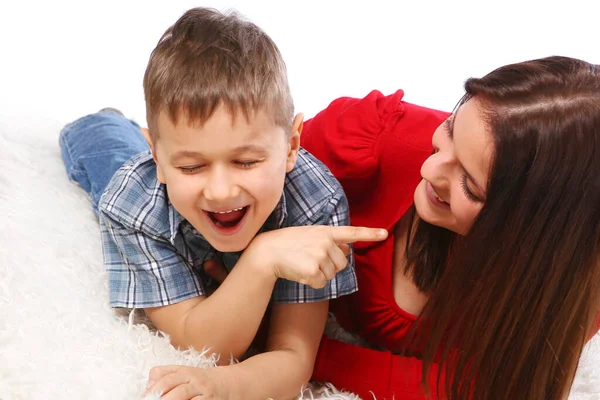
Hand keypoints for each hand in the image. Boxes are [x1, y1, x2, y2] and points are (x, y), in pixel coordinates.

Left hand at [144, 365, 227, 399]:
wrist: (228, 384)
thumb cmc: (201, 381)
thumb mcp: (184, 372)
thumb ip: (164, 374)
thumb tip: (148, 385)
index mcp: (186, 372)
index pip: (167, 378)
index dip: (153, 389)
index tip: (144, 398)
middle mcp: (195, 381)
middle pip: (176, 388)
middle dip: (161, 398)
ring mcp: (204, 393)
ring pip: (184, 396)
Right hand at [244, 225, 386, 288]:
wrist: (267, 251)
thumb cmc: (287, 243)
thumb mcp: (309, 235)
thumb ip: (328, 241)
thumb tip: (345, 250)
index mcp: (326, 231)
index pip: (352, 232)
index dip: (369, 233)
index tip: (384, 234)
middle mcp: (326, 242)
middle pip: (342, 263)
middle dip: (330, 266)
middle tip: (310, 259)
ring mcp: (320, 256)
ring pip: (332, 275)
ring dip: (320, 274)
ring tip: (303, 264)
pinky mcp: (313, 271)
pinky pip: (322, 283)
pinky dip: (312, 282)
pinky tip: (300, 273)